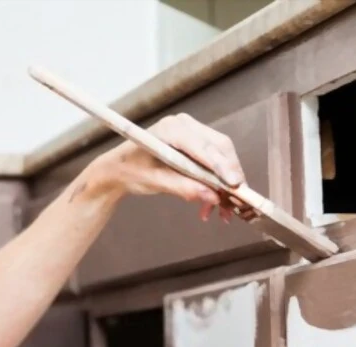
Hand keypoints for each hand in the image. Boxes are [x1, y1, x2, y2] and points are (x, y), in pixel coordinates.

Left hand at [85, 112, 245, 222]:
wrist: (119, 168)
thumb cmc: (131, 171)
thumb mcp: (155, 182)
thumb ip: (184, 188)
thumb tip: (213, 198)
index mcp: (172, 129)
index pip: (205, 147)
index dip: (222, 166)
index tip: (235, 185)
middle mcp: (185, 125)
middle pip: (220, 148)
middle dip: (230, 176)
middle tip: (236, 202)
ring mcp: (192, 132)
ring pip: (221, 155)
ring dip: (225, 183)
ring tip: (224, 211)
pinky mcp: (195, 143)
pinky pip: (215, 160)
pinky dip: (217, 182)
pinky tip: (211, 204)